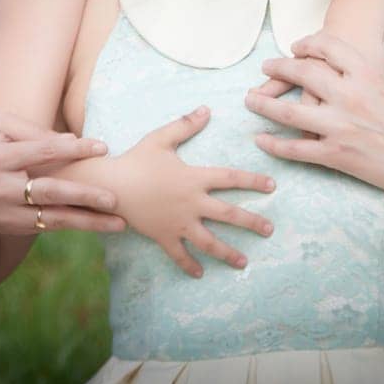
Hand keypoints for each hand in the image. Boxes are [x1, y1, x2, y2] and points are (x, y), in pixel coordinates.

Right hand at [0, 113, 123, 235]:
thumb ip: (33, 131)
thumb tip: (73, 141)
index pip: (41, 151)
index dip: (73, 149)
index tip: (102, 147)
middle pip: (48, 192)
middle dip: (83, 195)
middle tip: (113, 198)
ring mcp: (5, 213)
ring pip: (53, 218)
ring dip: (88, 222)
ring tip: (120, 223)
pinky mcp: (13, 228)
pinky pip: (49, 226)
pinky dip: (76, 224)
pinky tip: (101, 224)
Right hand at [103, 105, 275, 277]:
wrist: (111, 186)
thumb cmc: (136, 160)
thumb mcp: (161, 138)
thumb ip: (185, 125)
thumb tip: (207, 109)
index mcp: (194, 178)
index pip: (231, 178)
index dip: (253, 181)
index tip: (272, 186)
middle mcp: (192, 202)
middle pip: (228, 214)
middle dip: (252, 222)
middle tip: (270, 230)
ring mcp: (179, 222)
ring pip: (209, 241)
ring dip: (227, 253)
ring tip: (243, 262)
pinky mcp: (164, 236)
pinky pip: (179, 255)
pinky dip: (189, 265)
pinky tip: (199, 274)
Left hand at [244, 33, 383, 197]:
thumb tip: (382, 35)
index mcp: (369, 75)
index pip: (328, 47)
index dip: (307, 43)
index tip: (296, 47)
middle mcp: (350, 97)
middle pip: (302, 73)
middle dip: (278, 68)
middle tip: (265, 67)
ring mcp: (340, 126)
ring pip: (289, 111)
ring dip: (263, 103)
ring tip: (250, 99)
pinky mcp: (336, 155)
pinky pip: (296, 148)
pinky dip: (274, 145)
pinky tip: (260, 139)